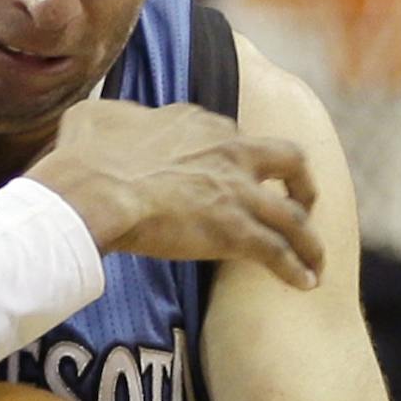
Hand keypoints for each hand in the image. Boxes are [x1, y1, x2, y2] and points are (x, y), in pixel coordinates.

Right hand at [25, 99, 321, 288]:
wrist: (93, 193)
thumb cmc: (85, 157)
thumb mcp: (96, 116)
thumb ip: (115, 116)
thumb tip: (107, 123)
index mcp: (196, 122)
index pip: (230, 134)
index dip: (235, 153)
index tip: (231, 171)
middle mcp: (229, 149)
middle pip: (288, 160)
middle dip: (300, 182)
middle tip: (299, 200)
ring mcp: (237, 190)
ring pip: (293, 215)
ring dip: (308, 239)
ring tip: (315, 258)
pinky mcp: (235, 230)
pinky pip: (278, 253)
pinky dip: (295, 269)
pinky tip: (305, 283)